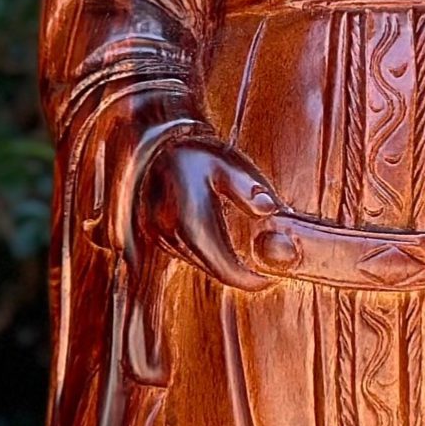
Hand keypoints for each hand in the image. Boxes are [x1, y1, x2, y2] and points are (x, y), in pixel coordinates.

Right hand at [140, 135, 284, 287]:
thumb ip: (249, 189)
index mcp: (193, 221)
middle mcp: (173, 235)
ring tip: (246, 255)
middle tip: (264, 268)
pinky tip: (220, 240)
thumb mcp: (226, 165)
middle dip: (240, 272)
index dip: (250, 280)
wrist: (153, 145)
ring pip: (201, 264)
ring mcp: (161, 237)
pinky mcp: (156, 234)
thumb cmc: (194, 154)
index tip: (268, 278)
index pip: (225, 269)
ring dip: (223, 263)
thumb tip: (270, 210)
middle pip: (214, 270)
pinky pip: (187, 254)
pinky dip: (207, 254)